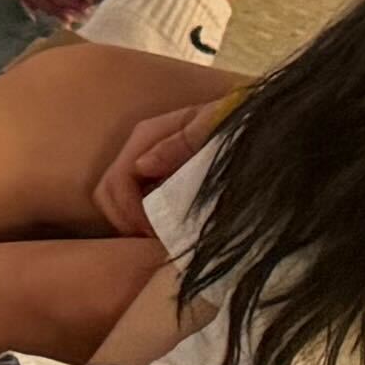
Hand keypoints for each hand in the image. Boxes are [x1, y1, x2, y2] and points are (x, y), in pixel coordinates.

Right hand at [84, 87, 228, 236]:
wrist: (258, 126)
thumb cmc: (238, 125)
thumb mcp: (214, 128)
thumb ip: (180, 144)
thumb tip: (141, 166)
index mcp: (148, 134)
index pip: (119, 179)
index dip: (131, 211)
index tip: (154, 233)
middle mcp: (139, 148)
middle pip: (106, 191)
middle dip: (123, 220)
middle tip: (152, 239)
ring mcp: (144, 163)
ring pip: (110, 199)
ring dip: (127, 222)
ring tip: (155, 236)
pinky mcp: (153, 177)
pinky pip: (128, 202)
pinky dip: (135, 219)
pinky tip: (159, 228)